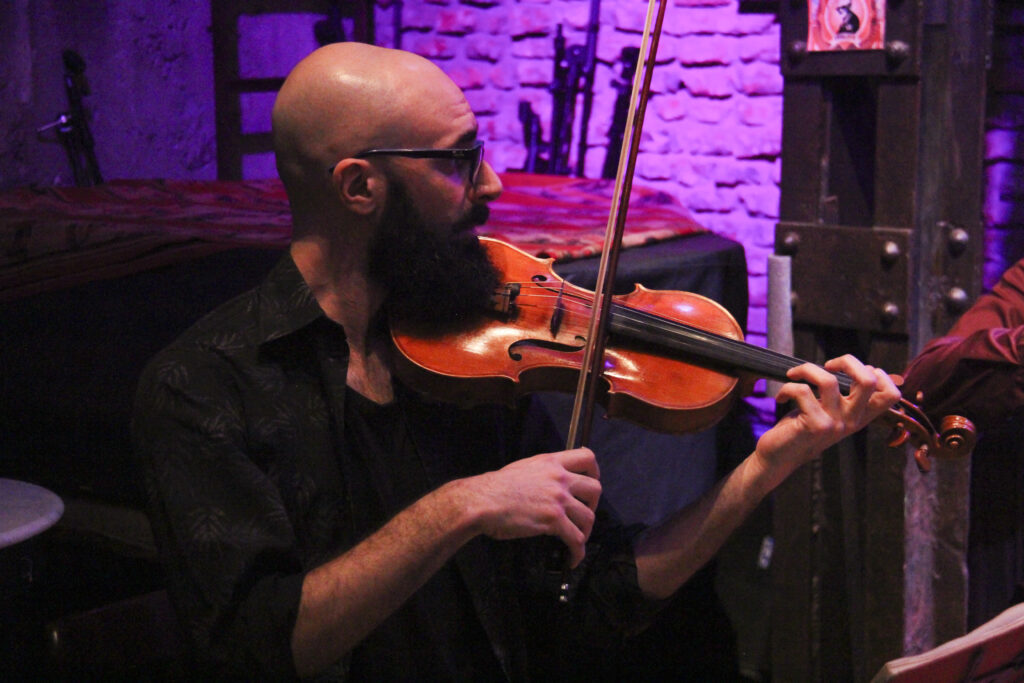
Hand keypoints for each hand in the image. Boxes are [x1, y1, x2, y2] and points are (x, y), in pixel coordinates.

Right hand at [464, 447, 600, 567]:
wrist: (482, 501)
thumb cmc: (495, 488)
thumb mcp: (523, 468)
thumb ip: (542, 473)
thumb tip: (550, 484)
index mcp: (551, 463)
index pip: (587, 457)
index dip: (595, 471)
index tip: (592, 480)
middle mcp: (559, 478)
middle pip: (595, 488)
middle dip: (593, 504)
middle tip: (583, 513)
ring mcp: (558, 499)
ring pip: (588, 517)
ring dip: (585, 531)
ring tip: (576, 539)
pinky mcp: (553, 520)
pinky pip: (575, 539)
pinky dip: (578, 552)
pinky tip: (573, 558)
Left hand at [753, 354, 900, 487]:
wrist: (779, 458)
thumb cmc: (801, 428)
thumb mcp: (828, 410)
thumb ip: (843, 394)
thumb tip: (857, 367)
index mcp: (859, 416)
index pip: (891, 395)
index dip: (876, 373)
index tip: (851, 372)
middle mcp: (852, 421)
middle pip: (869, 381)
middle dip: (848, 361)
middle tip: (828, 365)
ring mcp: (835, 424)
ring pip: (829, 380)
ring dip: (806, 369)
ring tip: (794, 375)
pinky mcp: (815, 425)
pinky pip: (802, 390)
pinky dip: (787, 387)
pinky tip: (781, 397)